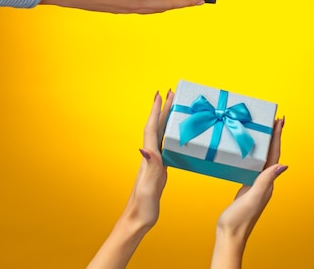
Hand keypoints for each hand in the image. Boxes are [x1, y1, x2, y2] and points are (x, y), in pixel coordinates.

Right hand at [40, 0, 208, 13]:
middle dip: (188, 0)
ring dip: (177, 5)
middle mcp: (139, 2)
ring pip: (162, 8)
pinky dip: (163, 7)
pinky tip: (165, 4)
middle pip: (171, 3)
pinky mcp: (128, 10)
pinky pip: (152, 10)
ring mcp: (134, 8)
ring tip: (188, 1)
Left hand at [123, 90, 173, 229]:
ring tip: (175, 107)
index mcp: (149, 157)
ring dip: (166, 118)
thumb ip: (149, 167)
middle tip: (171, 93)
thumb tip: (146, 148)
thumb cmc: (142, 206)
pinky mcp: (160, 168)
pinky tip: (176, 134)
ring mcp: (154, 162)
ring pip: (161, 134)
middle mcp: (150, 156)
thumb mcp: (148, 187)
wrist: (138, 219)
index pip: (152, 129)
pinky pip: (166, 145)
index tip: (161, 94)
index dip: (156, 111)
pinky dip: (170, 134)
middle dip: (163, 109)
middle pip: (157, 127)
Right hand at [211, 118, 286, 268]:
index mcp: (267, 183)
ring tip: (265, 130)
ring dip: (265, 144)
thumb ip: (265, 181)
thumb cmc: (239, 219)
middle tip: (274, 120)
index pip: (275, 155)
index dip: (277, 137)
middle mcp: (264, 183)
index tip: (279, 121)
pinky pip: (253, 166)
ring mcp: (255, 185)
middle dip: (274, 137)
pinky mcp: (246, 188)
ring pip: (263, 159)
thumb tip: (282, 165)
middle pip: (271, 154)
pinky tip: (249, 152)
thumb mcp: (253, 197)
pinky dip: (254, 155)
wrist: (229, 236)